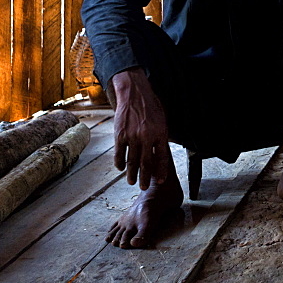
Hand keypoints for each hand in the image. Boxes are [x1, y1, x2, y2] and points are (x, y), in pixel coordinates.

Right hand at [111, 69, 171, 189]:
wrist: (134, 94)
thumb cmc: (150, 107)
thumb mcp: (162, 121)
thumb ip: (160, 138)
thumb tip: (159, 155)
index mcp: (160, 134)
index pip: (162, 157)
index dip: (161, 171)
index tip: (161, 181)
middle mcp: (147, 137)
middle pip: (146, 163)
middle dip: (145, 178)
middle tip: (143, 187)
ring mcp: (132, 136)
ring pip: (132, 161)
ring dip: (131, 174)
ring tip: (131, 182)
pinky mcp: (120, 135)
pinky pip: (119, 153)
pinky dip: (119, 163)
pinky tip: (120, 168)